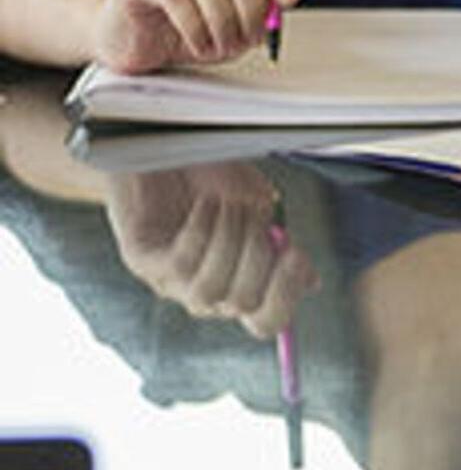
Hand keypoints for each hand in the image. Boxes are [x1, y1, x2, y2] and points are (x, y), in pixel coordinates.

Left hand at [104, 162, 317, 334]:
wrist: (165, 148)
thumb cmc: (214, 178)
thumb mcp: (260, 209)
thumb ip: (281, 246)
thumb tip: (310, 282)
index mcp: (238, 285)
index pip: (266, 321)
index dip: (285, 297)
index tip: (295, 254)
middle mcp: (206, 292)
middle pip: (243, 305)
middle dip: (257, 256)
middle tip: (254, 214)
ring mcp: (171, 280)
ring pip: (209, 291)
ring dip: (228, 243)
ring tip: (230, 206)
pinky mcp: (141, 261)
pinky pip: (180, 264)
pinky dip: (201, 230)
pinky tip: (207, 203)